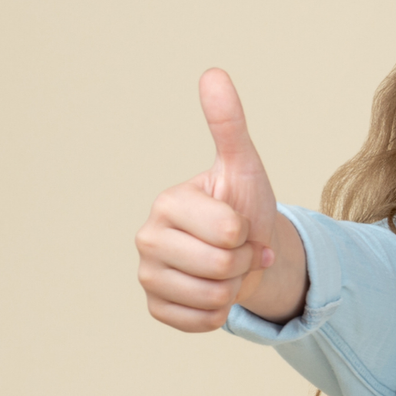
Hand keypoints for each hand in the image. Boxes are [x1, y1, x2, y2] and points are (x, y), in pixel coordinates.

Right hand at [136, 69, 281, 330]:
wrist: (246, 251)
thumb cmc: (242, 205)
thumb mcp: (243, 166)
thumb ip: (228, 123)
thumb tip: (213, 73)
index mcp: (167, 203)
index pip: (229, 232)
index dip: (248, 233)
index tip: (240, 223)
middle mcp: (147, 239)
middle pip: (220, 267)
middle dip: (242, 261)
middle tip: (237, 249)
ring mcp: (147, 276)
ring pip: (212, 299)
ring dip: (233, 288)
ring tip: (227, 268)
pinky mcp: (155, 308)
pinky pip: (201, 322)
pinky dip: (219, 313)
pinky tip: (214, 291)